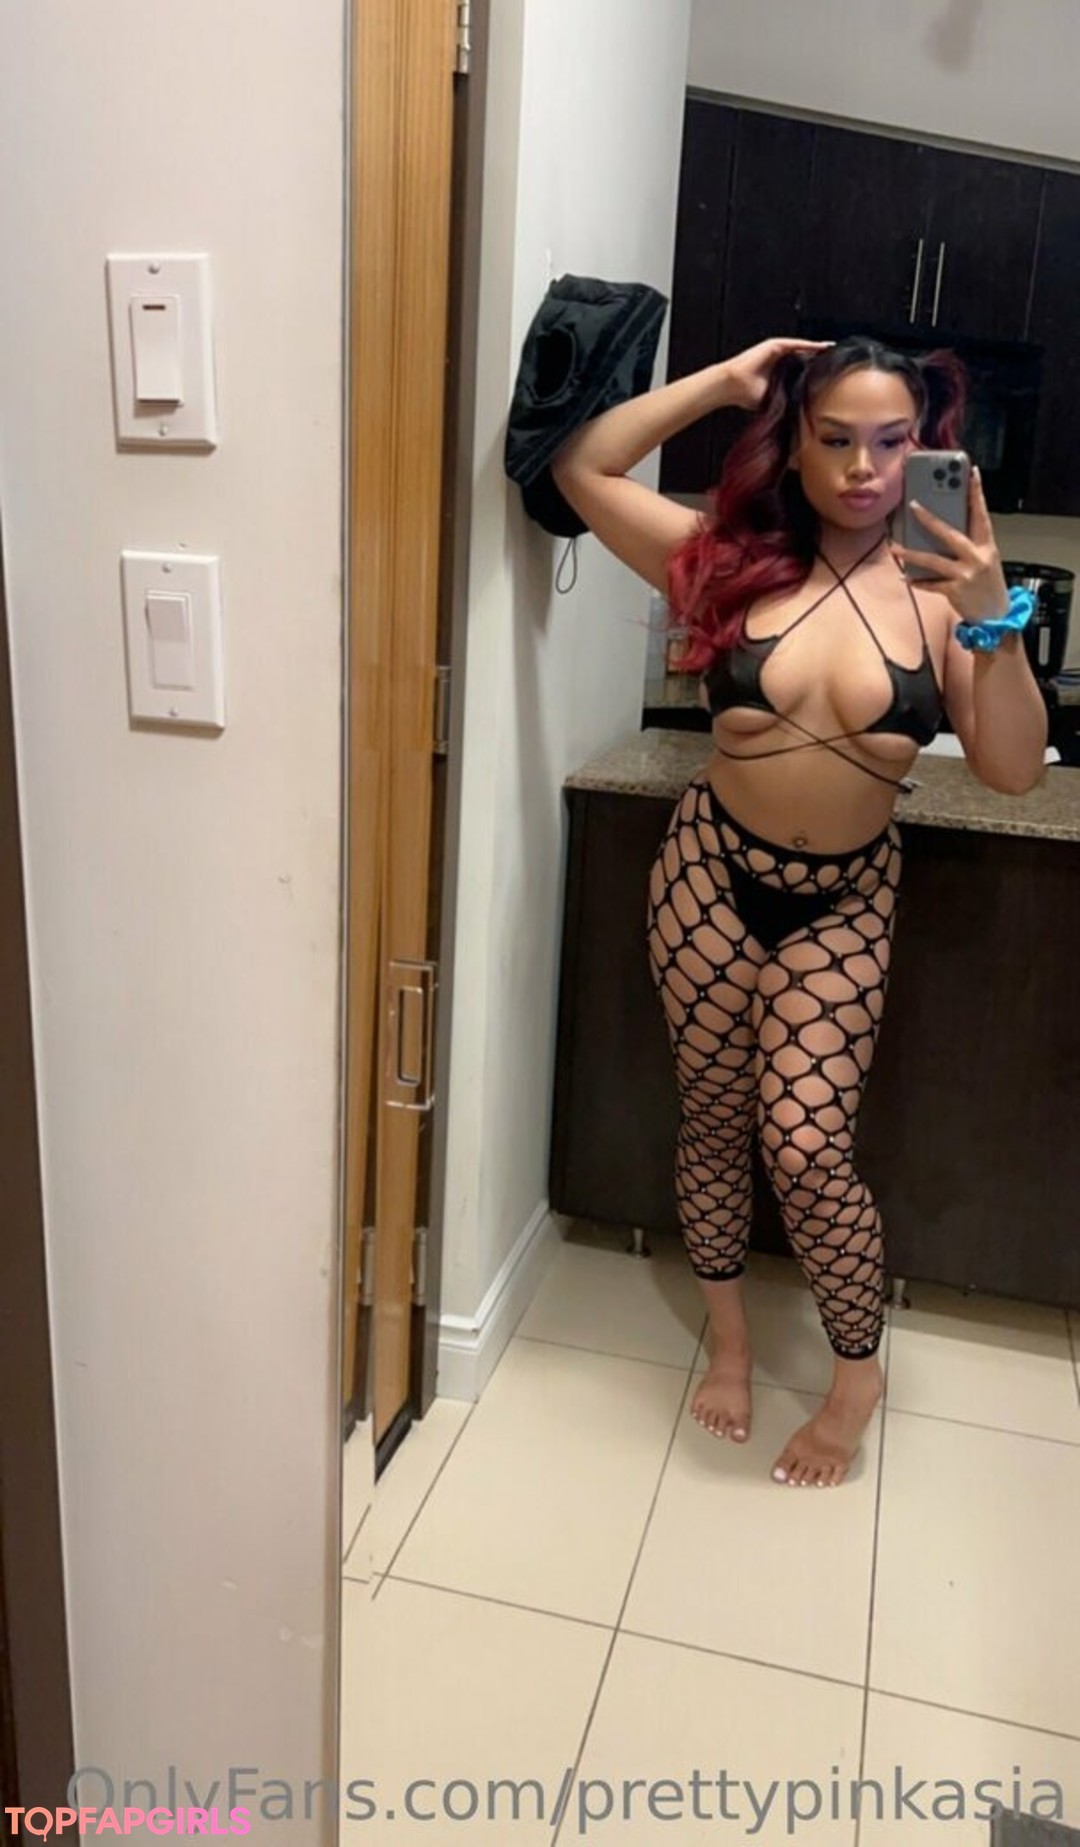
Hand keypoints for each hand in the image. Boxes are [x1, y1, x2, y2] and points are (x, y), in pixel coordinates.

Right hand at [718, 337, 834, 411]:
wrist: (732, 386)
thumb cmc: (747, 396)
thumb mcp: (775, 399)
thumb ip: (787, 400)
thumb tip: (802, 413)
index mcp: (781, 373)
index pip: (803, 371)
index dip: (816, 373)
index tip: (831, 377)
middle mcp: (781, 361)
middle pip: (805, 358)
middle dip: (819, 360)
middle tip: (837, 363)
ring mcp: (778, 352)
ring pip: (803, 349)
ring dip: (817, 350)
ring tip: (833, 352)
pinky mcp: (775, 345)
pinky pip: (796, 344)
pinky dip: (808, 345)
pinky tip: (821, 346)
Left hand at [889, 466, 1009, 621]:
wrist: (997, 618)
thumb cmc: (988, 585)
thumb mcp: (985, 560)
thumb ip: (968, 544)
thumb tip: (940, 529)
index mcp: (987, 545)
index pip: (982, 514)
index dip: (977, 493)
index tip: (972, 472)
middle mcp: (978, 557)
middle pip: (950, 533)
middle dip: (930, 519)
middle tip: (912, 505)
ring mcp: (966, 575)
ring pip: (933, 560)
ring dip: (911, 554)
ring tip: (895, 547)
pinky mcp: (956, 591)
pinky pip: (932, 584)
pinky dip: (918, 582)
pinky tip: (905, 578)